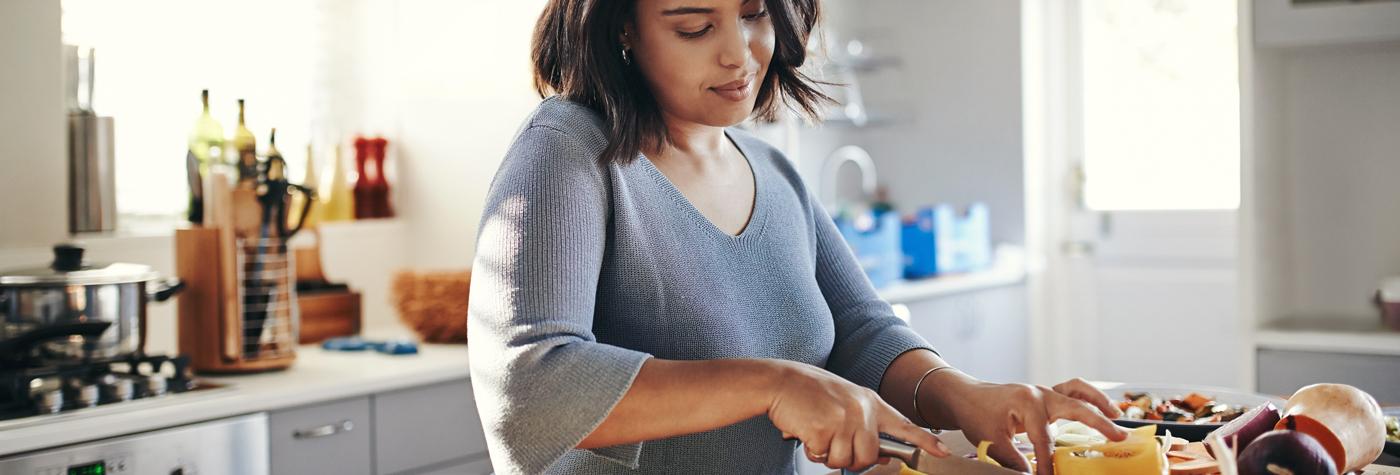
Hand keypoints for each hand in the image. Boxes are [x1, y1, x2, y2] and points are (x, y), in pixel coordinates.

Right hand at [765, 361, 948, 470]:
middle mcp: (861, 410)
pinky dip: (812, 450)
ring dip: (828, 455)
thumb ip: (866, 425)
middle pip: (869, 456)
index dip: (925, 441)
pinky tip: (806, 431)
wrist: (781, 381)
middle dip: (850, 458)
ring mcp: (844, 419)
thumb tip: (885, 456)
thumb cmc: (810, 393)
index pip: (904, 425)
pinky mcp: (824, 429)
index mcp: (870, 401)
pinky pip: (823, 457)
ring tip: (818, 433)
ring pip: (846, 460)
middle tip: (833, 443)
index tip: (942, 452)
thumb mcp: (845, 402)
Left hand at [940, 376, 1128, 474]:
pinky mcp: (1045, 395)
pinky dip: (1088, 397)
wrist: (965, 396)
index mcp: (1026, 402)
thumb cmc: (976, 414)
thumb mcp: (990, 440)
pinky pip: (1072, 391)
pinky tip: (1102, 408)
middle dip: (1098, 423)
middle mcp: (1040, 393)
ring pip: (1078, 391)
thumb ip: (1013, 459)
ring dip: (1099, 402)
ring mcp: (1044, 391)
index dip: (1048, 463)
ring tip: (1117, 416)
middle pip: (1075, 407)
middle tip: (1119, 438)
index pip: (1044, 439)